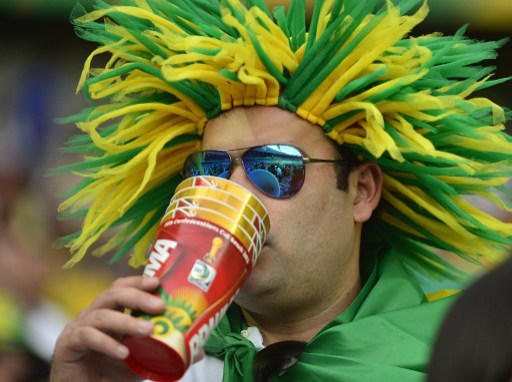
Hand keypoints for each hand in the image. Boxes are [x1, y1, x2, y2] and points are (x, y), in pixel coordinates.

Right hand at [49, 276, 164, 381]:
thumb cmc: (110, 374)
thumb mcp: (142, 360)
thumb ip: (165, 353)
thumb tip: (199, 352)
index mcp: (110, 312)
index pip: (122, 288)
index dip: (138, 282)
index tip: (157, 282)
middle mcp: (93, 314)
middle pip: (112, 294)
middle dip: (137, 296)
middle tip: (159, 305)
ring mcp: (78, 327)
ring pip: (102, 315)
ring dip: (127, 321)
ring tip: (148, 330)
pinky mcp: (68, 344)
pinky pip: (87, 336)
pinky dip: (107, 343)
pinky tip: (123, 353)